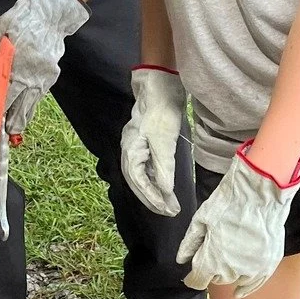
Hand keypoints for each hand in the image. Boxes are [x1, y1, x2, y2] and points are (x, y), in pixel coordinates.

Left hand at [0, 0, 87, 137]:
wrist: (52, 13)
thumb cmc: (23, 19)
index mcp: (14, 67)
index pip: (2, 97)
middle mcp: (30, 77)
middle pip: (17, 110)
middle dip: (6, 123)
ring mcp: (42, 79)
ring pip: (30, 109)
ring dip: (19, 120)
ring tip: (10, 129)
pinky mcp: (51, 77)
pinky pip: (38, 99)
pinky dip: (30, 107)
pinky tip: (22, 111)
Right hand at [120, 67, 186, 216]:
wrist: (159, 86)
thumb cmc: (160, 112)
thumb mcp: (164, 142)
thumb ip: (164, 169)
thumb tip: (165, 192)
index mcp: (130, 152)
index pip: (139, 183)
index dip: (153, 199)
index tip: (168, 210)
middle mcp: (129, 152)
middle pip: (138, 183)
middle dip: (154, 199)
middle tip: (170, 212)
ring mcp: (136, 147)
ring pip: (142, 176)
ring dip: (155, 191)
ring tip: (169, 204)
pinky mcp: (145, 143)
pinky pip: (146, 167)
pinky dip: (155, 179)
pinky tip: (164, 186)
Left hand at [177, 143, 299, 295]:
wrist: (261, 192)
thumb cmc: (228, 202)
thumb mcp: (200, 220)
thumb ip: (190, 244)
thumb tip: (181, 260)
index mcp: (211, 260)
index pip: (197, 280)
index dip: (192, 278)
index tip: (190, 275)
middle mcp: (232, 270)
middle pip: (216, 279)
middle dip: (211, 270)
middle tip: (212, 252)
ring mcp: (252, 269)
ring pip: (234, 280)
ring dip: (228, 273)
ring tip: (227, 257)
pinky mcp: (268, 264)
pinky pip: (255, 283)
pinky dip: (246, 287)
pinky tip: (239, 292)